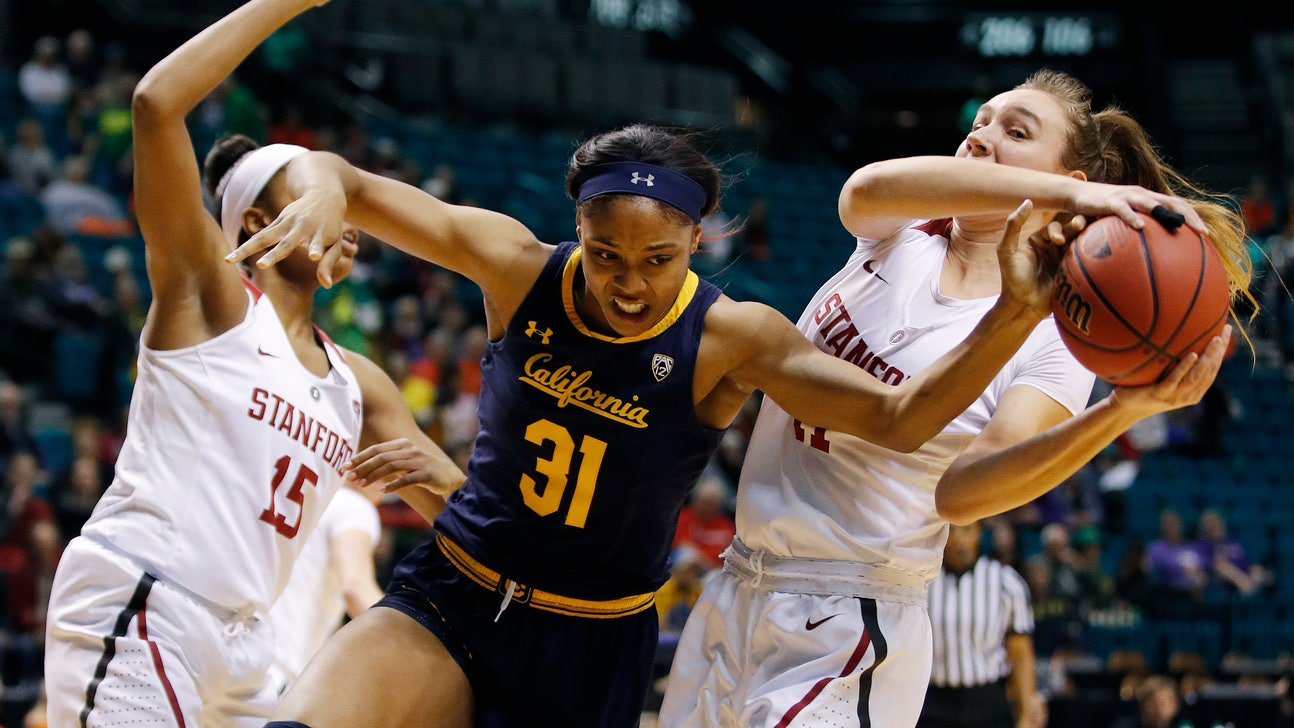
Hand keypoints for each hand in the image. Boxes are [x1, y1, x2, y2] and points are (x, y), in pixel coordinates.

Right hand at [225, 187, 347, 284]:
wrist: (323, 196)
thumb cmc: (331, 227)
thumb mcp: (335, 244)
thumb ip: (329, 264)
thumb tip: (326, 285)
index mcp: (319, 234)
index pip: (317, 244)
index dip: (316, 249)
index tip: (314, 256)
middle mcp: (301, 228)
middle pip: (284, 243)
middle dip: (273, 255)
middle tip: (262, 266)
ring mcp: (286, 223)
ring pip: (263, 237)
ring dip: (246, 249)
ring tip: (228, 261)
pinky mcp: (277, 221)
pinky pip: (260, 234)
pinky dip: (247, 245)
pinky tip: (231, 257)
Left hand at [343, 438, 449, 492]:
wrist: (449, 477)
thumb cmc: (422, 470)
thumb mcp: (404, 462)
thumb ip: (387, 462)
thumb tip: (361, 470)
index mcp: (402, 444)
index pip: (376, 449)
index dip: (359, 457)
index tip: (344, 466)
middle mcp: (410, 450)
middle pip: (381, 457)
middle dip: (363, 467)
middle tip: (349, 477)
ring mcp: (419, 461)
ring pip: (391, 466)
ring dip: (373, 476)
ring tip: (361, 485)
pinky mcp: (426, 473)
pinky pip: (407, 478)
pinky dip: (393, 484)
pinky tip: (382, 491)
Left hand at [997, 199, 1084, 318]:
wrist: (1023, 306)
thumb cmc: (1012, 278)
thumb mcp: (1006, 249)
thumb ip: (1014, 225)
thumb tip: (1028, 201)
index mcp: (1039, 240)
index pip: (1053, 227)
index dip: (1057, 229)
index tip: (1057, 240)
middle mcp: (1053, 247)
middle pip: (1070, 232)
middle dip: (1077, 226)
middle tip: (1082, 225)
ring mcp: (1064, 260)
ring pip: (1080, 243)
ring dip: (1087, 237)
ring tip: (1095, 233)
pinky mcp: (1073, 272)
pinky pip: (1086, 259)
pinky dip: (1092, 252)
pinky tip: (1100, 247)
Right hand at [1068, 183, 1205, 235]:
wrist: (1076, 194)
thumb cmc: (1100, 212)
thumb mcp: (1120, 221)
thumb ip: (1134, 233)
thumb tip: (1147, 257)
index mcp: (1148, 199)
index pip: (1177, 205)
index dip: (1193, 217)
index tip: (1206, 234)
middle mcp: (1142, 195)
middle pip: (1171, 203)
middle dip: (1189, 217)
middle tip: (1201, 233)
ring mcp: (1127, 196)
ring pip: (1151, 202)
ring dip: (1166, 213)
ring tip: (1178, 225)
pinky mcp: (1110, 201)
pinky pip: (1123, 210)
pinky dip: (1133, 217)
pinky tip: (1141, 227)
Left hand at [1109, 325, 1230, 413]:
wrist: (1124, 408)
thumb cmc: (1144, 387)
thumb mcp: (1164, 376)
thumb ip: (1174, 362)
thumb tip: (1179, 333)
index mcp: (1193, 391)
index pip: (1212, 369)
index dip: (1221, 351)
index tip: (1227, 330)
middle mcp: (1188, 395)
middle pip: (1209, 371)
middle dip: (1219, 351)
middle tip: (1225, 331)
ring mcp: (1174, 396)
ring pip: (1197, 376)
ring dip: (1208, 357)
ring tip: (1215, 340)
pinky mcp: (1159, 395)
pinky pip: (1175, 379)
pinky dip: (1185, 367)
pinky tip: (1192, 354)